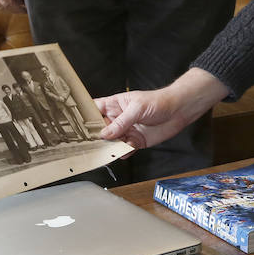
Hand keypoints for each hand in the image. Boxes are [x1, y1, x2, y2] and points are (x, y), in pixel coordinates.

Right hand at [97, 69, 229, 149]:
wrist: (179, 111)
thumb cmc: (158, 101)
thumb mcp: (137, 108)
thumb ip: (121, 122)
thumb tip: (105, 133)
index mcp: (114, 105)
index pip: (93, 110)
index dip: (84, 117)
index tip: (74, 127)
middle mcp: (118, 119)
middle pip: (100, 130)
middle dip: (95, 137)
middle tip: (89, 145)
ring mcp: (126, 130)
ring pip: (111, 142)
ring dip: (109, 147)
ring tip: (106, 151)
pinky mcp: (135, 142)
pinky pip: (124, 150)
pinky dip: (123, 153)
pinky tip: (124, 151)